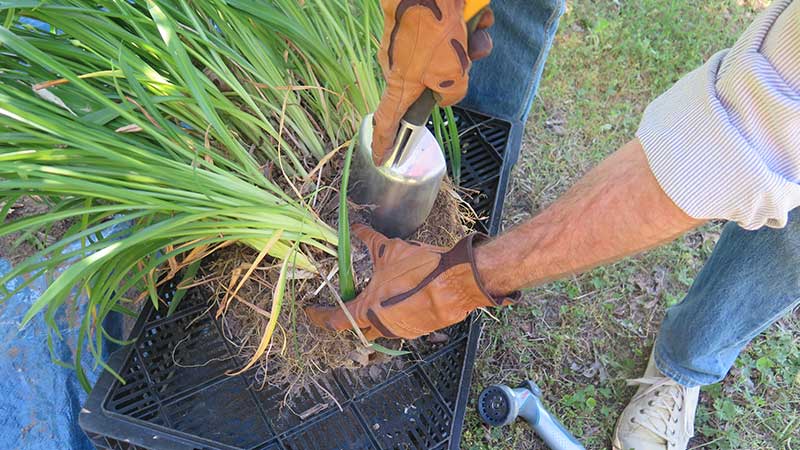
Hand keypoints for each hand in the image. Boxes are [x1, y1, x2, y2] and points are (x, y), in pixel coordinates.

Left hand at [305, 224, 515, 339]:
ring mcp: (402, 331)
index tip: (310, 311)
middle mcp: (382, 326)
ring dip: (372, 313)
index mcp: (369, 310)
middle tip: (343, 300)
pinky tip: (397, 295)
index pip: (335, 320)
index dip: (319, 316)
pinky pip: (398, 324)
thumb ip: (370, 242)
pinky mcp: (419, 329)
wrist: (459, 282)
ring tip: (373, 294)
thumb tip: (355, 227)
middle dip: (347, 315)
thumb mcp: (390, 251)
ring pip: (379, 326)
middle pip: (356, 327)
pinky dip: (392, 312)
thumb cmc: (422, 269)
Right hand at [371, 0, 493, 163]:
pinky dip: (471, 25)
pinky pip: (455, 31)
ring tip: (473, 31)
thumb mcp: (450, 75)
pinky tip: (474, 14)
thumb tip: (446, 91)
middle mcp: (402, 62)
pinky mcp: (424, 19)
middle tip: (467, 57)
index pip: (387, 119)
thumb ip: (450, 93)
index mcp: (401, 82)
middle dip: (460, 69)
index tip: (379, 158)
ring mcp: (413, 40)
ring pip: (452, 54)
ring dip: (471, 45)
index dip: (384, 142)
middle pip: (435, 81)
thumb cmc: (433, 30)